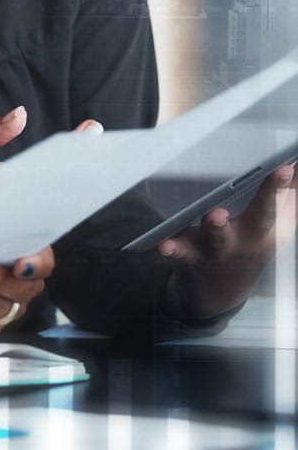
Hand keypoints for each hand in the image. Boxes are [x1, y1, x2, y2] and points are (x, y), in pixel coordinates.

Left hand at [158, 163, 295, 317]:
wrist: (222, 289)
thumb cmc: (251, 242)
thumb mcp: (276, 224)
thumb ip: (287, 194)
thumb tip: (294, 161)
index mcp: (267, 230)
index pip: (275, 204)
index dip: (279, 187)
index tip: (285, 168)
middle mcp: (245, 241)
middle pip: (257, 220)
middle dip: (262, 202)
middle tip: (248, 194)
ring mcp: (217, 250)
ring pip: (217, 239)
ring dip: (217, 228)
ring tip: (216, 215)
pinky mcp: (189, 254)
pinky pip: (180, 253)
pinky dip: (172, 250)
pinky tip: (164, 245)